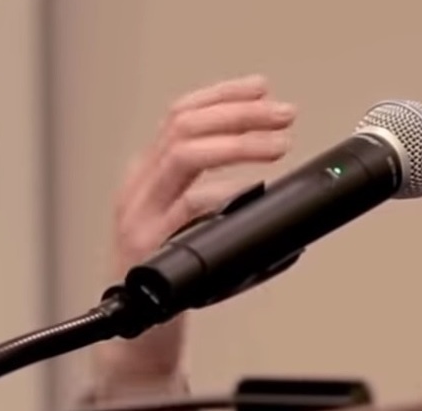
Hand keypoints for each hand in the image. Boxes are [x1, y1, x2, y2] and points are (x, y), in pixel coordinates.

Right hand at [91, 75, 295, 398]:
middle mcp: (139, 186)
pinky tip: (250, 191)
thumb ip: (212, 180)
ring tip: (279, 145)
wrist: (137, 334)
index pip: (181, 113)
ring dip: (238, 143)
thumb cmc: (171, 275)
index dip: (224, 93)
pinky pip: (186, 208)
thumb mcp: (188, 215)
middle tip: (284, 115)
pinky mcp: (147, 246)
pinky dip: (222, 193)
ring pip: (184, 155)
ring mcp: (140, 215)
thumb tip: (268, 141)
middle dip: (241, 113)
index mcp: (148, 172)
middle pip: (186, 126)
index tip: (263, 87)